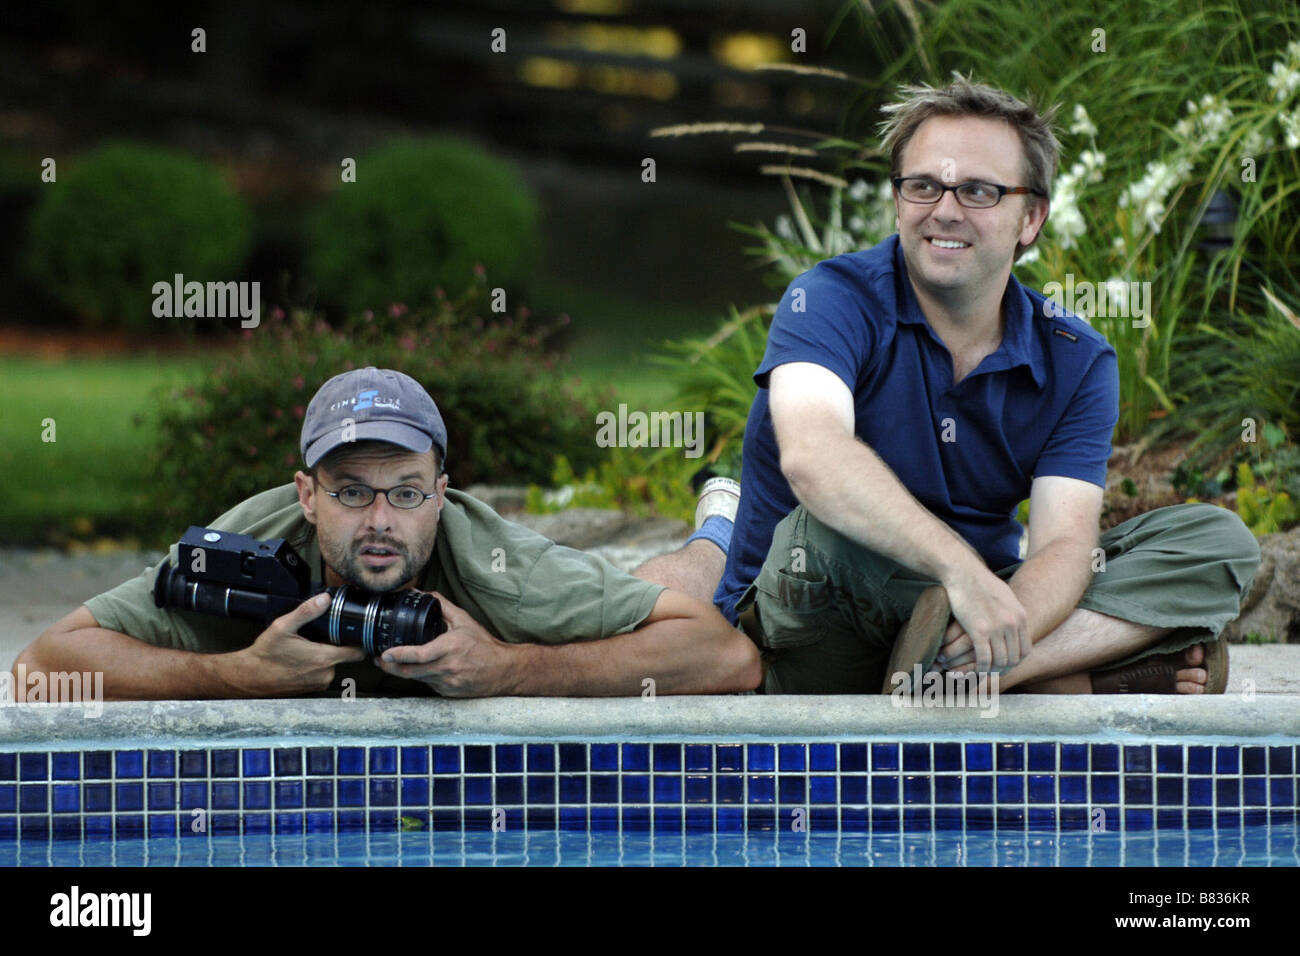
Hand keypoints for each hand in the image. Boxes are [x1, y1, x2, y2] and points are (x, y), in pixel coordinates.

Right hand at [225, 592, 365, 695]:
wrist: (249, 677)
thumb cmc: (265, 654)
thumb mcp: (283, 626)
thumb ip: (306, 612)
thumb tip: (324, 599)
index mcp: (323, 659)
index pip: (358, 652)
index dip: (359, 641)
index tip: (354, 632)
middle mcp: (325, 674)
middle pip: (344, 656)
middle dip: (335, 645)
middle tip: (319, 637)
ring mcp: (318, 684)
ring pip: (332, 665)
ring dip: (324, 656)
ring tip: (306, 648)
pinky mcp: (311, 690)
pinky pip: (321, 674)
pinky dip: (315, 666)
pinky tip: (300, 660)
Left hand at [373, 591, 522, 696]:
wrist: (503, 670)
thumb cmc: (484, 645)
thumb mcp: (465, 620)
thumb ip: (443, 606)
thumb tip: (424, 594)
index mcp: (450, 648)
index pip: (419, 655)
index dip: (398, 655)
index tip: (384, 653)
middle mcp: (447, 668)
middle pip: (410, 672)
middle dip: (389, 667)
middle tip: (378, 660)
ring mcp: (447, 683)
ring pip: (417, 679)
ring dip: (402, 672)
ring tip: (391, 664)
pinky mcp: (447, 693)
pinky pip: (428, 684)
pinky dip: (420, 677)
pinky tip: (418, 670)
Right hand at [937, 564, 1030, 674]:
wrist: (963, 572)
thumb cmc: (979, 582)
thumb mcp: (1005, 596)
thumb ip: (1012, 612)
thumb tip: (1014, 622)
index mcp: (1020, 616)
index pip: (1025, 650)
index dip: (1015, 661)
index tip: (1004, 664)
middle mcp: (1012, 624)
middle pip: (1014, 658)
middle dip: (1003, 669)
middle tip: (991, 672)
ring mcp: (996, 628)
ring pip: (1000, 661)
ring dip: (991, 670)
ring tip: (981, 671)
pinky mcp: (979, 631)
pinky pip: (984, 659)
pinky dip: (980, 668)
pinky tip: (974, 668)